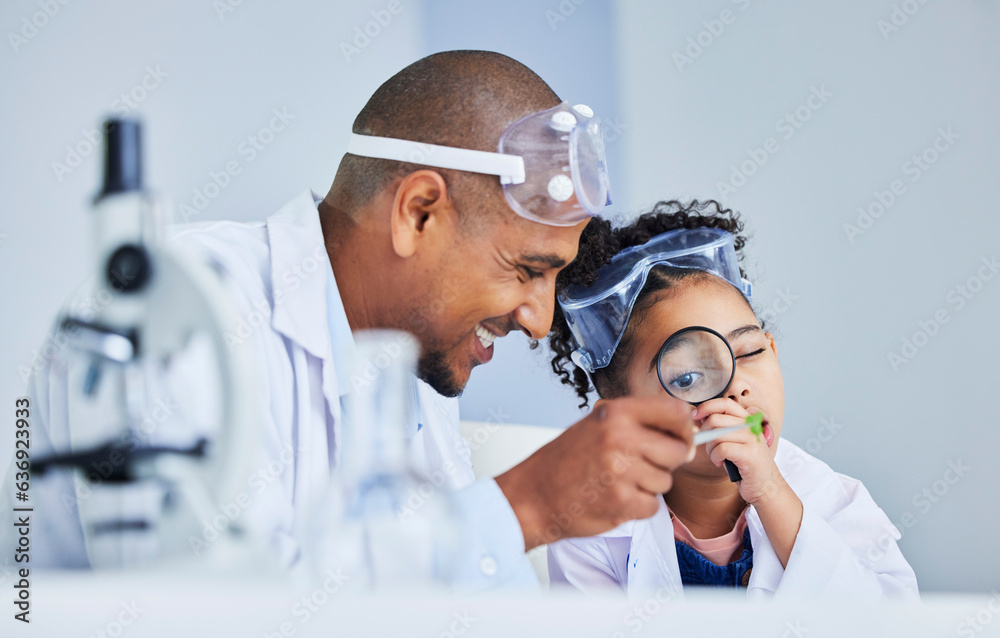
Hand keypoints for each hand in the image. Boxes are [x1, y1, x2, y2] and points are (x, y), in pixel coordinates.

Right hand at [495, 395, 694, 549]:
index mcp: (616, 413)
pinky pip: (653, 506)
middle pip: (678, 451)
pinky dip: (638, 507)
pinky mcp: (621, 502)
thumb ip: (636, 421)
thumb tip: (685, 426)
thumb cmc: (564, 460)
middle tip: (642, 465)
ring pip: (666, 481)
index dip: (686, 427)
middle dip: (666, 462)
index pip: (676, 412)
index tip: (683, 437)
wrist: (533, 495)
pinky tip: (614, 498)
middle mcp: (620, 438)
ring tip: (618, 481)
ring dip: (648, 486)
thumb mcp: (596, 424)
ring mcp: (621, 471)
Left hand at [695, 398, 779, 504]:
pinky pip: (721, 449)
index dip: (706, 406)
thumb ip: (720, 427)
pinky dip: (715, 458)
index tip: (694, 416)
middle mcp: (751, 426)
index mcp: (746, 420)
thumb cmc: (744, 463)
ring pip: (716, 435)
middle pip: (715, 419)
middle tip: (709, 447)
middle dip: (705, 434)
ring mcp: (752, 439)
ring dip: (710, 449)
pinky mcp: (750, 454)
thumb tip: (698, 414)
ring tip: (717, 457)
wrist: (765, 485)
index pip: (724, 403)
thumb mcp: (732, 440)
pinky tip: (720, 463)